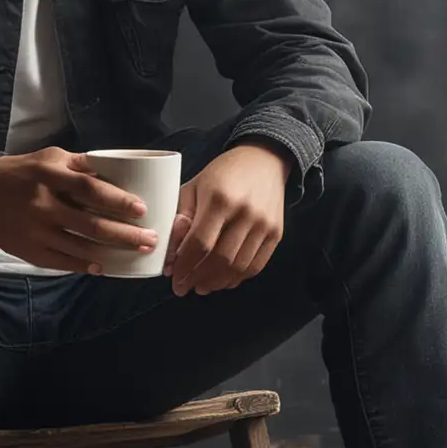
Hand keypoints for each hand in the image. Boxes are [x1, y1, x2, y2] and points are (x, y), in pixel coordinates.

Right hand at [0, 148, 157, 273]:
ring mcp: (36, 231)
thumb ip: (80, 165)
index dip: (117, 200)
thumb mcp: (49, 158)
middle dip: (126, 234)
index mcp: (49, 175)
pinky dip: (85, 266)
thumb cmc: (24, 173)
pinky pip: (63, 261)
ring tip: (137, 252)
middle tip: (151, 239)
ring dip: (113, 251)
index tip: (142, 209)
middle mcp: (43, 204)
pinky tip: (104, 266)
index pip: (90, 188)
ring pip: (81, 246)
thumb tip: (119, 171)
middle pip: (91, 223)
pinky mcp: (29, 251)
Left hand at [164, 143, 289, 295]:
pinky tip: (221, 280)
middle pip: (219, 259)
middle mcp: (246, 212)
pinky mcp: (276, 233)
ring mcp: (264, 225)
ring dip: (216, 283)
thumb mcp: (194, 186)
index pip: (199, 243)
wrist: (264, 160)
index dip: (184, 266)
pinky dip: (236, 278)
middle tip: (184, 287)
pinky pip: (255, 266)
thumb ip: (180, 217)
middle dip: (197, 278)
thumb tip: (170, 255)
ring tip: (200, 287)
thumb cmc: (222, 173)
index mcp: (220, 198)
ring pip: (238, 267)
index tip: (174, 278)